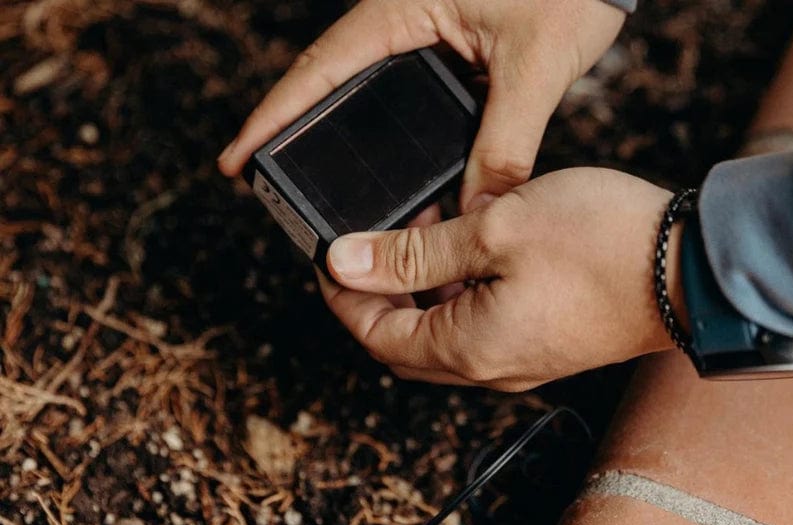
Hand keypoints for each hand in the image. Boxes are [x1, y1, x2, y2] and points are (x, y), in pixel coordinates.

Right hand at [218, 0, 624, 210]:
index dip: (273, 118)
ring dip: (344, 151)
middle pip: (328, 91)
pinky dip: (393, 151)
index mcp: (401, 12)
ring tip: (322, 199)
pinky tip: (391, 185)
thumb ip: (505, 143)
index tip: (236, 161)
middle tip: (265, 189)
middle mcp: (399, 27)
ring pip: (365, 108)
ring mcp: (417, 45)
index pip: (320, 71)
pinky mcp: (441, 62)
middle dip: (293, 138)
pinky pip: (403, 114)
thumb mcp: (534, 66)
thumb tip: (479, 216)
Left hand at [317, 168, 683, 390]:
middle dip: (373, 297)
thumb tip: (346, 263)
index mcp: (465, 349)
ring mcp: (515, 362)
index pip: (374, 335)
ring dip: (416, 291)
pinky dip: (453, 295)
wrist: (690, 271)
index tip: (327, 259)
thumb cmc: (603, 249)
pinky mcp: (538, 347)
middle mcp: (486, 369)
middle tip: (366, 247)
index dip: (342, 298)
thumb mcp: (493, 231)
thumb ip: (413, 253)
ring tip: (420, 231)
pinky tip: (464, 252)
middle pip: (401, 344)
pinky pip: (473, 330)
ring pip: (437, 335)